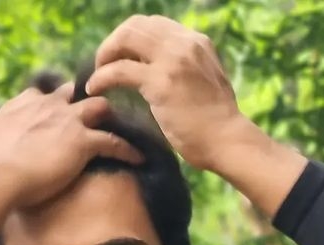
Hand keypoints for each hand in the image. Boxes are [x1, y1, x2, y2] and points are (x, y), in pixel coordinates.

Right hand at [0, 80, 144, 210]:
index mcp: (21, 106)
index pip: (42, 96)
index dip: (54, 105)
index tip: (60, 115)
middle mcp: (46, 106)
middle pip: (75, 95)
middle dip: (87, 102)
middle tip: (99, 117)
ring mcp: (66, 121)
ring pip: (99, 108)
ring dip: (111, 117)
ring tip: (124, 129)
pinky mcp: (82, 141)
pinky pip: (113, 141)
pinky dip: (127, 149)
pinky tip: (139, 157)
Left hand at [85, 14, 248, 172]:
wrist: (228, 141)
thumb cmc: (217, 125)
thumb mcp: (205, 83)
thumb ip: (187, 70)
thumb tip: (163, 75)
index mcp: (197, 41)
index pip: (154, 25)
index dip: (131, 38)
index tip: (121, 57)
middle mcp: (185, 43)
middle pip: (136, 25)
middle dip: (114, 42)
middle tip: (103, 64)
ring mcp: (172, 60)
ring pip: (125, 39)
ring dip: (105, 54)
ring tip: (97, 74)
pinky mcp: (160, 82)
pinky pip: (119, 70)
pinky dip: (102, 77)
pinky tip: (95, 88)